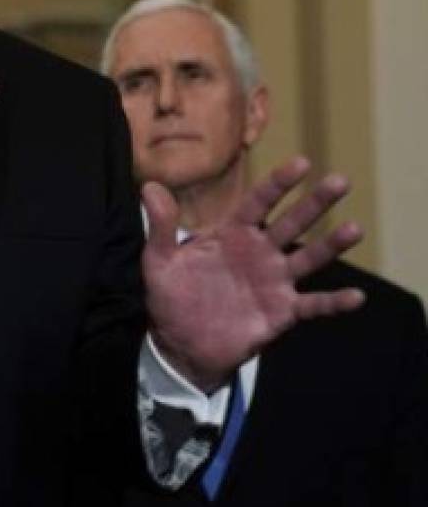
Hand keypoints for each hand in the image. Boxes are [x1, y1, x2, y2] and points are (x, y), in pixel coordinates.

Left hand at [144, 156, 364, 391]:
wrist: (180, 343)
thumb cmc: (171, 295)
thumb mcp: (159, 260)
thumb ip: (161, 225)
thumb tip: (148, 186)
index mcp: (232, 234)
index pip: (259, 202)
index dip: (278, 183)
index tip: (301, 163)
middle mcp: (259, 253)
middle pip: (291, 223)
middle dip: (315, 203)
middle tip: (340, 181)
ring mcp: (274, 282)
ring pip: (308, 259)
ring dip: (331, 245)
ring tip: (355, 229)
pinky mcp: (281, 312)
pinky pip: (312, 305)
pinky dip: (333, 302)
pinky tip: (357, 296)